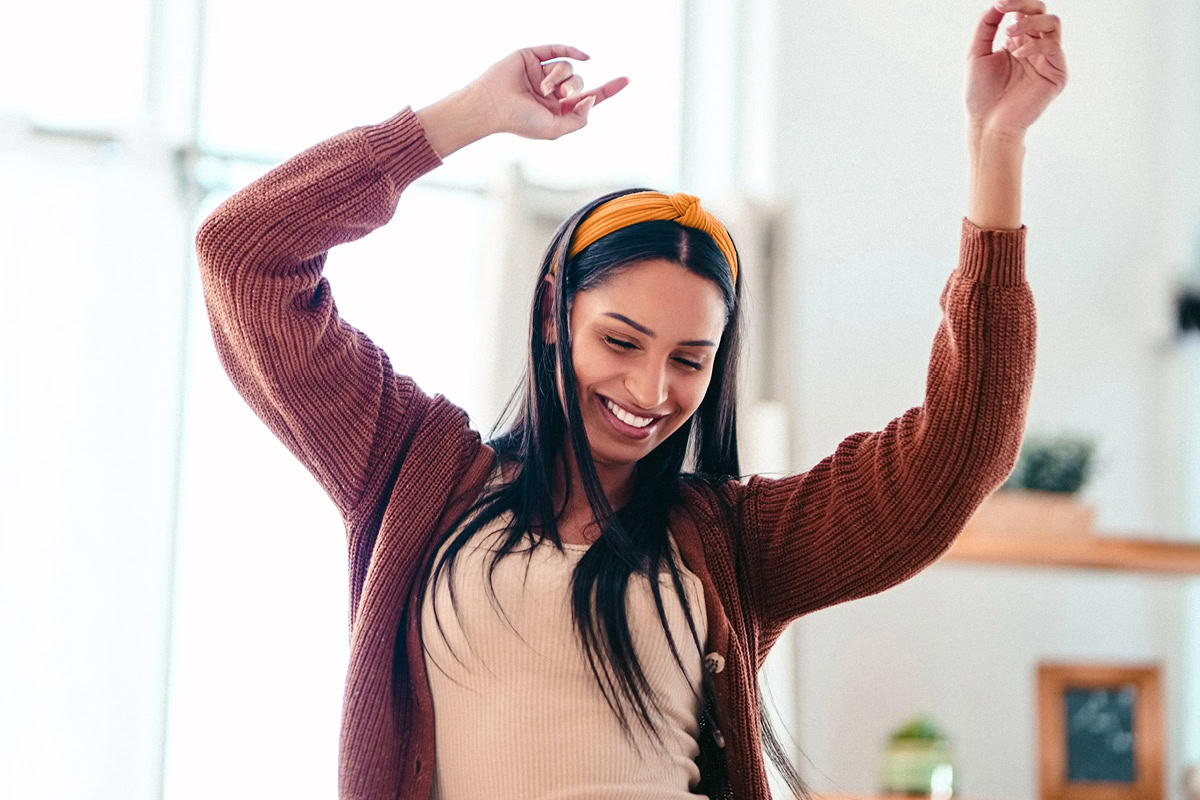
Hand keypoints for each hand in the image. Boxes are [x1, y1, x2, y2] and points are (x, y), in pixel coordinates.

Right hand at [465, 45, 629, 139]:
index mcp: (557, 109)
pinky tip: (584, 57)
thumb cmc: (520, 121)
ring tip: (541, 89)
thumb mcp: (555, 129)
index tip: (626, 79)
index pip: (588, 97)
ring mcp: (542, 73)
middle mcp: (551, 91)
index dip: (608, 89)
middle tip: (559, 96)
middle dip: (573, 89)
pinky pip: (558, 50)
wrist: (493, 106)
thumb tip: (591, 99)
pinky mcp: (533, 57)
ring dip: (559, 78)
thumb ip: (578, 119)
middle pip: (578, 83)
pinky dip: (572, 51)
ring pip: (567, 68)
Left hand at [966, 0, 1067, 139]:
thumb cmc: (981, 95)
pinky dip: (1035, 44)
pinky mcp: (1056, 74)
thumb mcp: (977, 53)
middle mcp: (1035, 49)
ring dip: (1030, 22)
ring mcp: (1047, 61)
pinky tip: (1017, 54)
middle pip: (1042, 13)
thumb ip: (986, 27)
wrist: (987, 124)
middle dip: (1025, 7)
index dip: (1016, 4)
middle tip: (1007, 11)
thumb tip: (997, 4)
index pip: (1025, 14)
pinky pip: (1053, 46)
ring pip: (1052, 24)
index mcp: (1018, 44)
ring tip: (1009, 34)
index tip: (1000, 3)